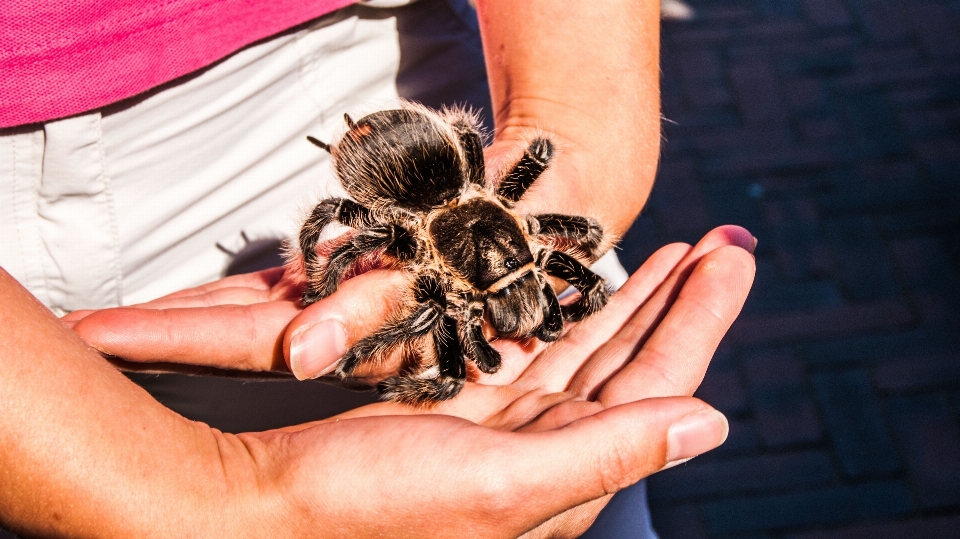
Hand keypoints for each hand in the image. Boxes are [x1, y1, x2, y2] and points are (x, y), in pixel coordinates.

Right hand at [69, 225, 755, 536]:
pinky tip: (590, 289)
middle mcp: (551, 456)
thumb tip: (712, 422)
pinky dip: (571, 314)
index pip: (658, 387)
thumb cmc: (369, 507)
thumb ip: (607, 451)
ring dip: (634, 300)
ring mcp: (511, 430)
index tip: (734, 255)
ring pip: (592, 352)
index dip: (700, 321)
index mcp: (570, 477)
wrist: (270, 507)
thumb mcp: (501, 485)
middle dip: (681, 301)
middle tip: (725, 240)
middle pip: (636, 364)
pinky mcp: (470, 406)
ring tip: (677, 251)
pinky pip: (541, 351)